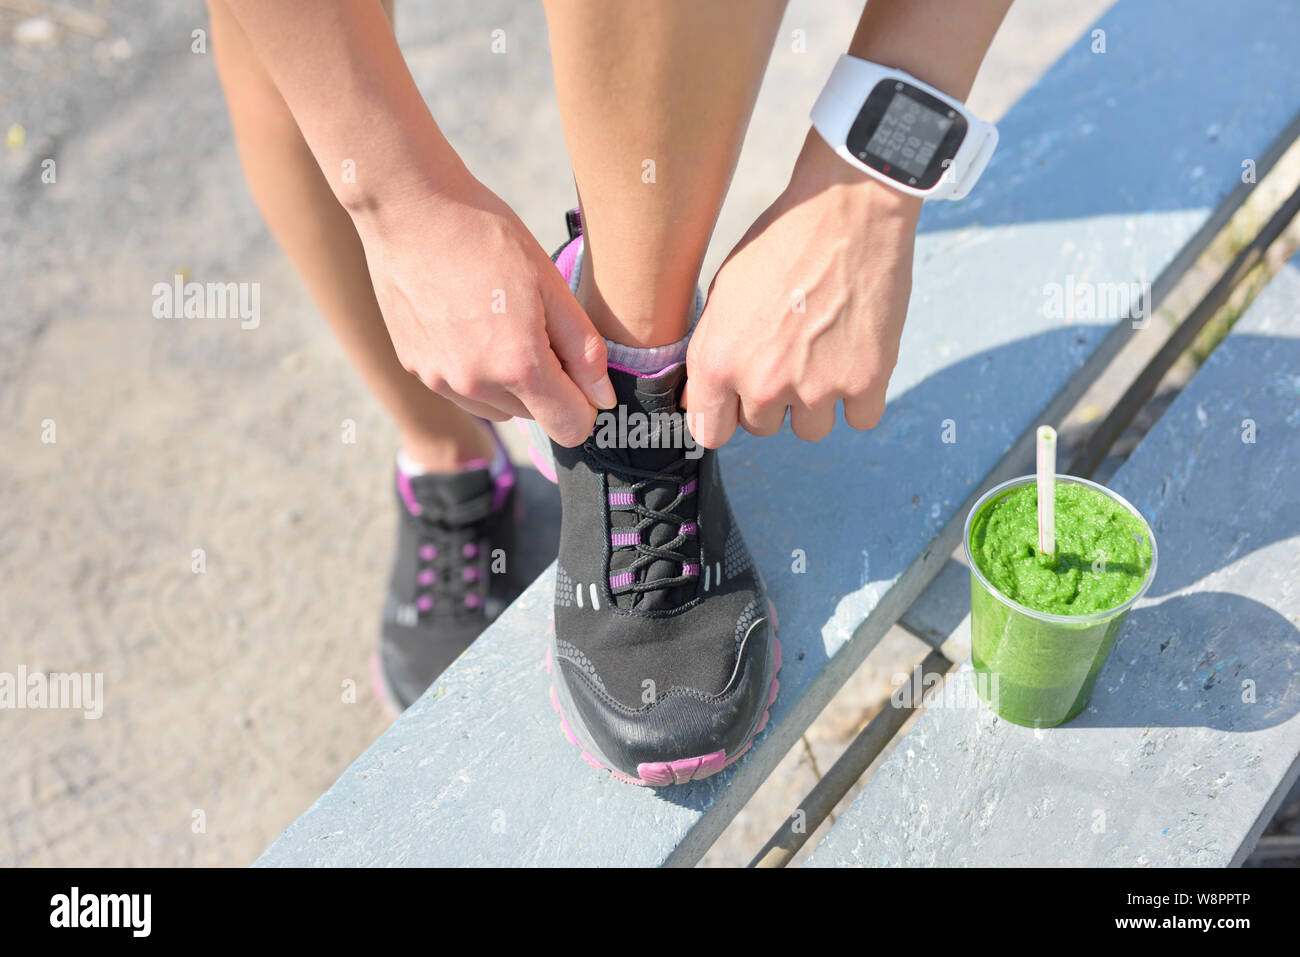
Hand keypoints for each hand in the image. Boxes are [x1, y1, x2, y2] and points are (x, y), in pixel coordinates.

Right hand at [352, 173, 615, 446]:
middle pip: (534, 416)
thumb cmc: (485, 235)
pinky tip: (467, 321)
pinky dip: (475, 369)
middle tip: (533, 324)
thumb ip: (584, 349)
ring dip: (509, 381)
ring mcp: (440, 380)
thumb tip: (603, 399)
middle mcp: (475, 384)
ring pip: (497, 407)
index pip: (569, 428)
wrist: (408, 208)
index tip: (578, 369)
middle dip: (546, 384)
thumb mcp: (550, 284)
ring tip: (498, 320)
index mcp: (518, 365)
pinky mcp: (415, 368)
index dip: (585, 404)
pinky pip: (462, 389)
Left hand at [685, 131, 920, 446]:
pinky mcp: (865, 381)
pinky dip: (859, 396)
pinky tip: (854, 357)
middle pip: (763, 428)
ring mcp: (816, 388)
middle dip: (772, 399)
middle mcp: (763, 384)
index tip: (737, 403)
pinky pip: (859, 419)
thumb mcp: (722, 293)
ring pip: (810, 429)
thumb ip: (709, 353)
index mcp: (718, 363)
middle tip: (789, 351)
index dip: (724, 416)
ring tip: (824, 351)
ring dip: (816, 402)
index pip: (710, 432)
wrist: (846, 209)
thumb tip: (698, 401)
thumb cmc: (780, 242)